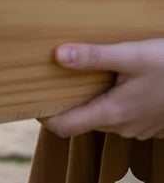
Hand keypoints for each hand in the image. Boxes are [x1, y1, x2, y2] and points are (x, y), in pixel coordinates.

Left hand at [41, 39, 163, 139]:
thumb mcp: (131, 55)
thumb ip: (94, 57)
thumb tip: (58, 55)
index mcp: (112, 112)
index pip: (65, 127)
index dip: (45, 118)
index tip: (32, 101)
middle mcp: (123, 127)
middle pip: (83, 120)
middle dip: (68, 103)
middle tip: (55, 80)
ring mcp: (138, 128)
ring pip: (104, 118)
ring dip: (92, 102)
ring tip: (84, 77)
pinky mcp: (149, 123)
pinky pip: (122, 116)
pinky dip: (112, 102)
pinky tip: (115, 82)